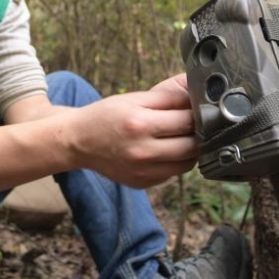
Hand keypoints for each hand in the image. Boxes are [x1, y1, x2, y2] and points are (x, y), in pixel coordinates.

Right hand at [64, 80, 197, 187]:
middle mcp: (143, 152)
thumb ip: (167, 97)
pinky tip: (167, 150)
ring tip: (181, 136)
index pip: (187, 121)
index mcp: (140, 125)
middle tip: (194, 124)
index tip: (200, 109)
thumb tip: (196, 95)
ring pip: (187, 164)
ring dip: (191, 150)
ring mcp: (143, 172)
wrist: (78, 142)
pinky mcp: (143, 183)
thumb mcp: (134, 98)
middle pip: (192, 146)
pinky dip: (176, 162)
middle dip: (198, 133)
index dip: (198, 114)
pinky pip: (173, 173)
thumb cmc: (105, 116)